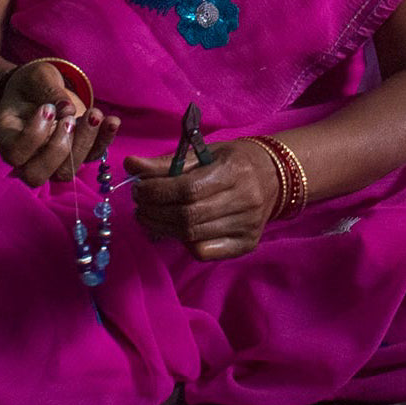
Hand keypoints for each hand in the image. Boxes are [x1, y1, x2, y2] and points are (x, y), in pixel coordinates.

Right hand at [0, 61, 119, 186]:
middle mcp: (26, 157)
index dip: (33, 136)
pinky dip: (104, 141)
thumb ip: (48, 90)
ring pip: (65, 172)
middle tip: (70, 119)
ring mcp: (51, 161)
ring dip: (84, 144)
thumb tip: (68, 109)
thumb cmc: (32, 83)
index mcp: (7, 137)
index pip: (15, 154)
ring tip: (94, 114)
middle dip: (59, 148)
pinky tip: (112, 121)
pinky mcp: (76, 155)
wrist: (40, 89)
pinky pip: (91, 158)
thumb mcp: (37, 77)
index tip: (48, 108)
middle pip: (37, 174)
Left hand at [124, 140, 279, 259]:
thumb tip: (131, 165)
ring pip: (192, 237)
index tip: (138, 189)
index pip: (187, 189)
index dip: (156, 192)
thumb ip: (167, 162)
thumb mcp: (203, 152)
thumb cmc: (233, 160)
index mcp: (233, 171)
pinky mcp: (246, 244)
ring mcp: (247, 226)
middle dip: (154, 212)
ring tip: (149, 216)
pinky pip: (205, 252)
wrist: (274, 176)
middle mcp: (244, 201)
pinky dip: (183, 243)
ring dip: (161, 228)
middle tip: (139, 205)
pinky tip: (174, 229)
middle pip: (187, 216)